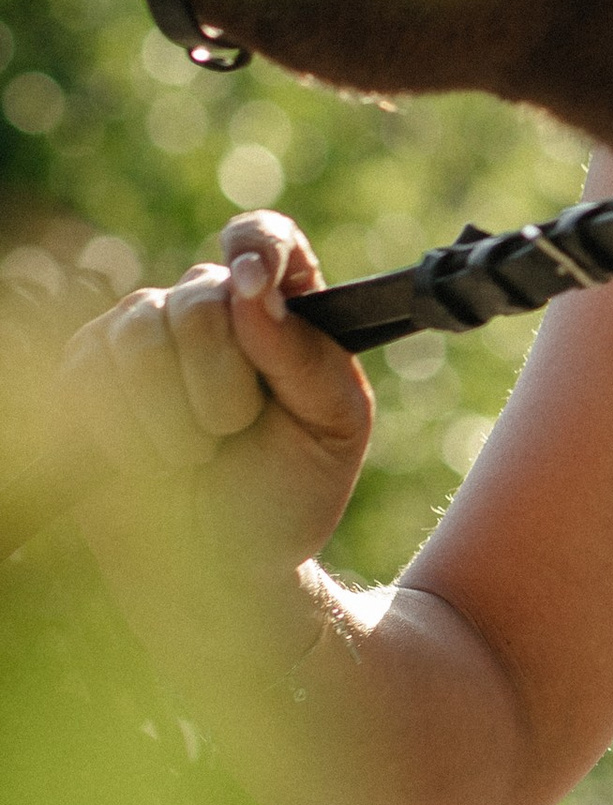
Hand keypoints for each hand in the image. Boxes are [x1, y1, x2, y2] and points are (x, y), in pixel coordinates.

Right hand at [62, 212, 374, 583]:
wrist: (228, 566)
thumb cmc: (291, 491)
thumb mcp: (333, 428)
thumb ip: (307, 356)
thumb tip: (251, 290)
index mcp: (279, 307)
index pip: (265, 238)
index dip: (256, 247)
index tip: (252, 284)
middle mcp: (207, 306)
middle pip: (197, 300)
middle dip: (221, 384)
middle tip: (232, 431)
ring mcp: (141, 334)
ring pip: (139, 333)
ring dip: (172, 415)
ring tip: (193, 452)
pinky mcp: (86, 373)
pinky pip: (90, 374)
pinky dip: (126, 431)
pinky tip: (149, 459)